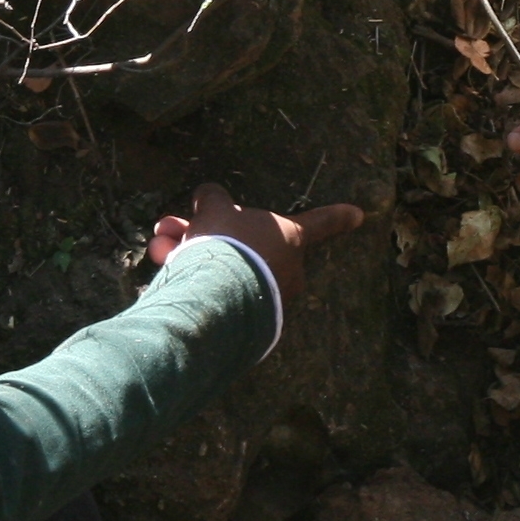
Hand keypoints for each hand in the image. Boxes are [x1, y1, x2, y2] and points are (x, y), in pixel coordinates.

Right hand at [151, 186, 367, 310]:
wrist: (214, 297)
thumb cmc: (225, 244)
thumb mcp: (215, 210)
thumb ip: (214, 199)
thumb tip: (208, 195)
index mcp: (290, 238)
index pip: (320, 222)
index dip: (338, 216)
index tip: (360, 214)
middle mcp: (286, 270)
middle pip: (247, 246)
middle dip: (205, 234)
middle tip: (171, 229)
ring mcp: (268, 300)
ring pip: (229, 269)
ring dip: (190, 255)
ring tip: (159, 248)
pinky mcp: (247, 324)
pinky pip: (222, 294)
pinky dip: (195, 282)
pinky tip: (167, 276)